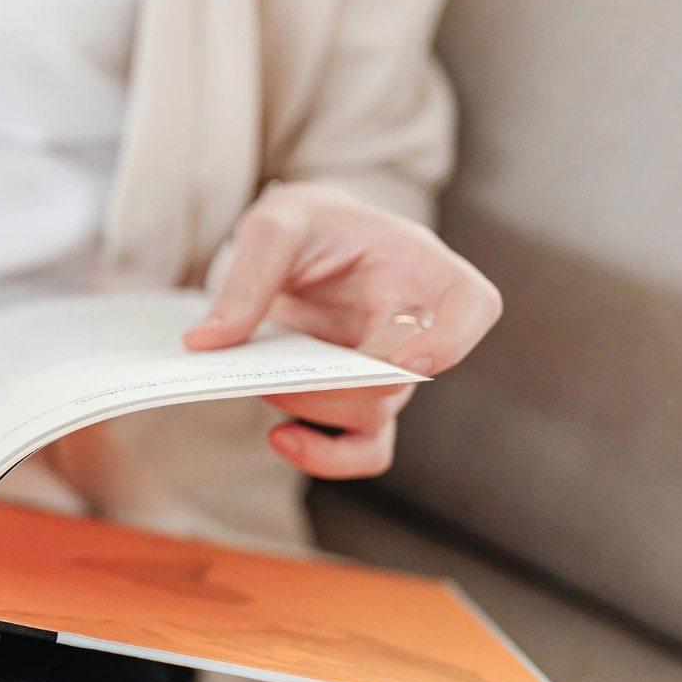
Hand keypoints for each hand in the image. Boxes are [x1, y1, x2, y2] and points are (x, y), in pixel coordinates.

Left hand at [183, 182, 501, 478]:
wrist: (297, 241)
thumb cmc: (305, 223)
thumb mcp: (275, 223)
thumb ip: (248, 276)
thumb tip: (208, 340)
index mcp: (418, 268)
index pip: (473, 306)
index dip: (452, 340)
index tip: (412, 360)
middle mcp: (415, 325)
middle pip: (402, 379)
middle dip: (339, 385)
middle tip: (276, 372)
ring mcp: (388, 370)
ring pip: (375, 416)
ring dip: (316, 411)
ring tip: (263, 387)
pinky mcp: (357, 400)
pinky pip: (362, 450)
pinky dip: (326, 458)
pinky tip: (280, 436)